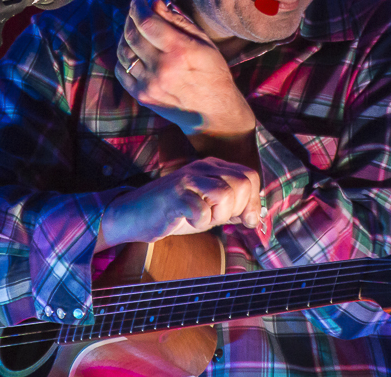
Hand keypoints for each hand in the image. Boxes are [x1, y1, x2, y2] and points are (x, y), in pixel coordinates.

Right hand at [97, 157, 260, 248]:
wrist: (135, 215)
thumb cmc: (173, 212)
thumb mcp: (208, 209)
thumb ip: (230, 209)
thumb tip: (255, 216)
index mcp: (213, 167)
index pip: (250, 176)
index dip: (253, 201)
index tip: (245, 221)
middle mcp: (202, 167)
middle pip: (242, 182)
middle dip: (238, 209)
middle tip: (221, 219)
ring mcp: (187, 179)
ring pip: (225, 193)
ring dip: (219, 215)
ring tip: (204, 219)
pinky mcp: (174, 195)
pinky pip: (201, 210)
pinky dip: (199, 223)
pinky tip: (187, 220)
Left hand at [115, 0, 255, 135]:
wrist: (213, 113)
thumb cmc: (212, 73)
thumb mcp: (203, 42)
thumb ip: (178, 21)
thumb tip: (155, 3)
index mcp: (180, 51)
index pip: (147, 22)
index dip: (138, 8)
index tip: (138, 1)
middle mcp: (162, 68)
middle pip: (132, 35)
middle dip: (130, 19)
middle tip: (135, 12)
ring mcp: (149, 84)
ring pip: (123, 52)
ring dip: (125, 36)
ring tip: (133, 29)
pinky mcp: (142, 96)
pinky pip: (121, 71)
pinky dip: (123, 57)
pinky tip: (132, 51)